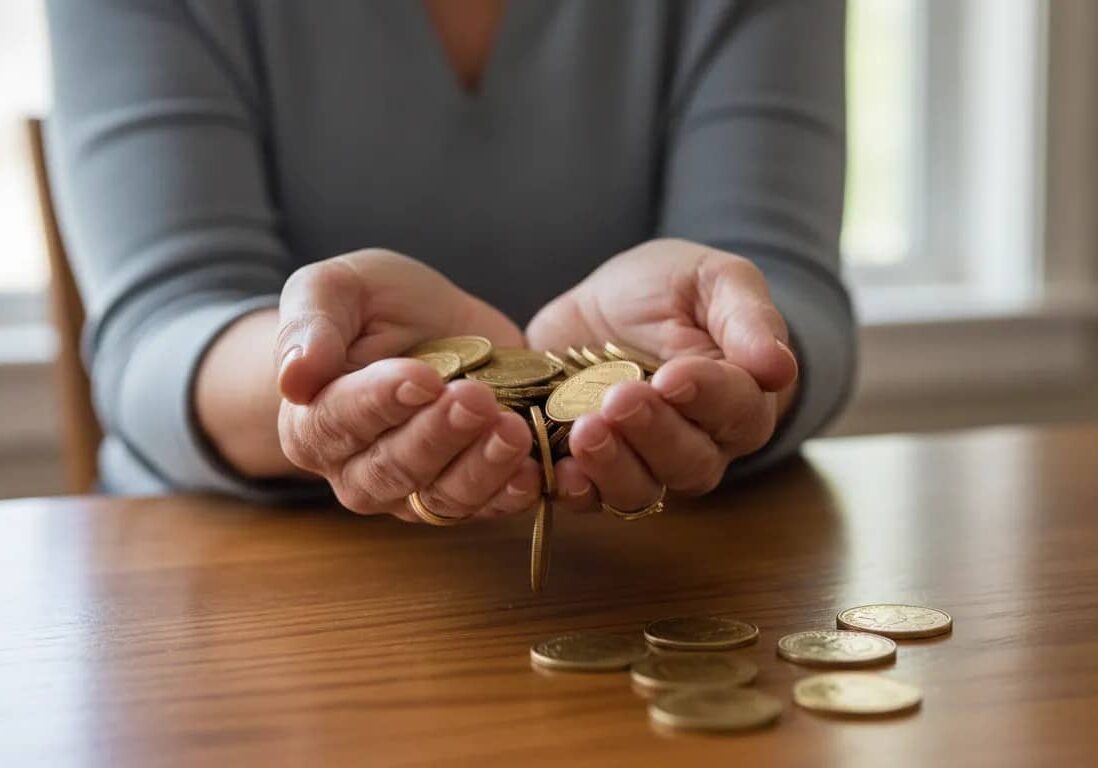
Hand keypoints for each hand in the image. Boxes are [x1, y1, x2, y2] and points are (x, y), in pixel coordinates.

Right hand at [276, 249, 541, 520]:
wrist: (427, 322)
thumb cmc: (372, 305)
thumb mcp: (336, 288)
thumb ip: (310, 325)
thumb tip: (294, 377)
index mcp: (313, 421)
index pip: (340, 421)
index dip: (381, 402)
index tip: (423, 377)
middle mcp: (356, 469)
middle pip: (394, 468)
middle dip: (439, 435)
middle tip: (476, 398)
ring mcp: (413, 490)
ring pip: (442, 497)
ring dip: (481, 468)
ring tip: (513, 430)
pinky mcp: (465, 493)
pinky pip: (486, 507)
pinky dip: (511, 493)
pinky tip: (533, 471)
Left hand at [526, 239, 798, 512]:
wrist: (606, 301)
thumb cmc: (673, 289)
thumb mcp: (713, 280)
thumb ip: (748, 318)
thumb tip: (780, 368)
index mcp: (739, 398)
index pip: (736, 410)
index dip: (706, 397)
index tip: (673, 376)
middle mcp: (697, 444)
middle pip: (689, 463)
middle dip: (654, 434)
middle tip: (620, 398)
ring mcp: (642, 462)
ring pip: (640, 490)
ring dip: (613, 467)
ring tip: (586, 430)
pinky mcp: (590, 466)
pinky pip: (587, 498)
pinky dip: (572, 489)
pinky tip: (560, 470)